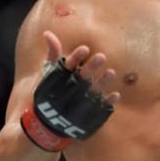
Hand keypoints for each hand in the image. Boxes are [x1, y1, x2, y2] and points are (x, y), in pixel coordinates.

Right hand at [19, 31, 120, 151]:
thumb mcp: (46, 74)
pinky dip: (106, 103)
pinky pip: (98, 110)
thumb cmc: (47, 94)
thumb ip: (52, 55)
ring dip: (101, 82)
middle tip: (102, 56)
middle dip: (91, 68)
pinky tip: (116, 95)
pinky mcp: (84, 118)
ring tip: (112, 72)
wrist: (43, 127)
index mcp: (57, 81)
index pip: (66, 66)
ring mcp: (76, 106)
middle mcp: (67, 93)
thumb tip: (48, 33)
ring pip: (90, 92)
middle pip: (80, 78)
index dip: (76, 58)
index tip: (85, 49)